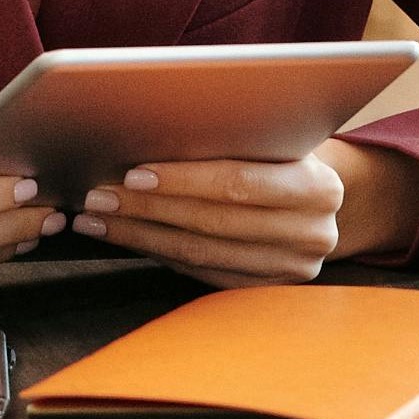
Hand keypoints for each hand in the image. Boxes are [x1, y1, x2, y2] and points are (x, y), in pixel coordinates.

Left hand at [77, 135, 418, 282]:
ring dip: (140, 236)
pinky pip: (201, 272)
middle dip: (148, 210)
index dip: (182, 181)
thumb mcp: (275, 137)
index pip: (238, 184)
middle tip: (97, 197)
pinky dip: (158, 253)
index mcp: (319, 188)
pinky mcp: (266, 289)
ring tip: (97, 219)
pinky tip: (126, 237)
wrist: (321, 197)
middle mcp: (313, 234)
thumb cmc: (284, 153)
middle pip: (213, 223)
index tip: (131, 174)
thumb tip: (150, 129)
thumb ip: (234, 137)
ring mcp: (291, 268)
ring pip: (200, 254)